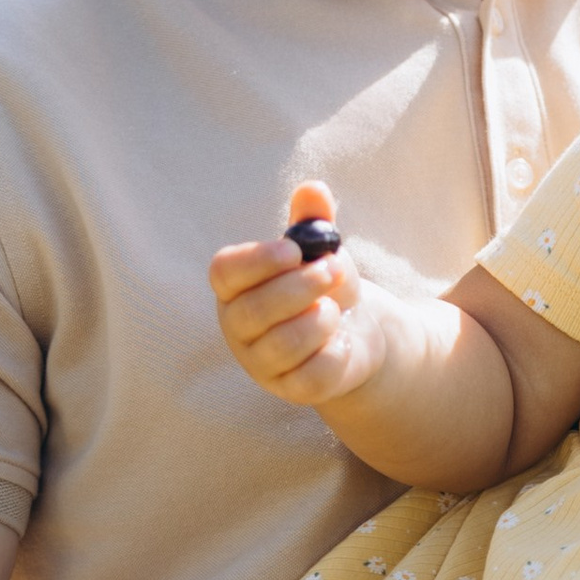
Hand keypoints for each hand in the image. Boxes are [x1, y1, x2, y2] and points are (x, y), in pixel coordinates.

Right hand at [209, 179, 384, 409]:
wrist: (354, 331)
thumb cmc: (325, 285)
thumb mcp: (323, 250)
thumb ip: (315, 220)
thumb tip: (314, 189)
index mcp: (236, 286)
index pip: (225, 273)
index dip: (257, 261)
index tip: (294, 250)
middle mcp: (238, 326)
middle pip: (254, 311)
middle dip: (299, 288)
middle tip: (331, 272)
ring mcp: (260, 363)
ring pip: (281, 346)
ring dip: (318, 321)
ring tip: (334, 310)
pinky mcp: (290, 390)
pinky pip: (310, 377)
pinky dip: (334, 354)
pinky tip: (342, 341)